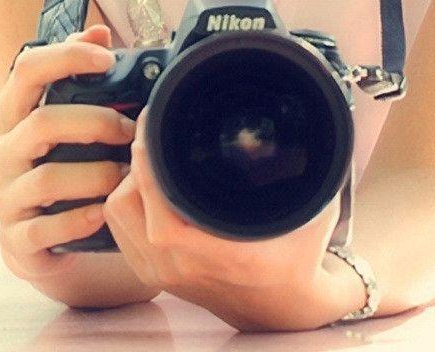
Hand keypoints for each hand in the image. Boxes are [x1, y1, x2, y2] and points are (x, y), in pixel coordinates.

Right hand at [0, 23, 138, 287]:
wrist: (36, 240)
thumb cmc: (56, 167)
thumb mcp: (62, 121)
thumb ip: (76, 75)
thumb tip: (97, 32)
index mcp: (9, 115)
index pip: (26, 69)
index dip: (67, 57)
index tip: (107, 58)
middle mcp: (0, 152)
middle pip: (43, 123)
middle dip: (96, 122)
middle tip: (129, 129)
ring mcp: (5, 196)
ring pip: (48, 179)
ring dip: (96, 175)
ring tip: (126, 177)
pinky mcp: (16, 238)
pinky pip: (46, 228)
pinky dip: (79, 220)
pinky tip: (102, 214)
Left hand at [101, 103, 347, 331]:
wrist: (283, 308)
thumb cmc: (298, 255)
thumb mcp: (314, 211)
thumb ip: (310, 172)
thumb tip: (309, 127)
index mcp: (223, 254)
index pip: (161, 214)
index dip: (148, 170)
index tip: (153, 130)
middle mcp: (186, 269)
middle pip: (127, 205)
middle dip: (136, 164)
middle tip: (151, 134)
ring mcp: (165, 276)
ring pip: (119, 214)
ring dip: (128, 182)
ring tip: (150, 159)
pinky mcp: (154, 277)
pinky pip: (120, 229)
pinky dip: (127, 202)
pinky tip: (147, 185)